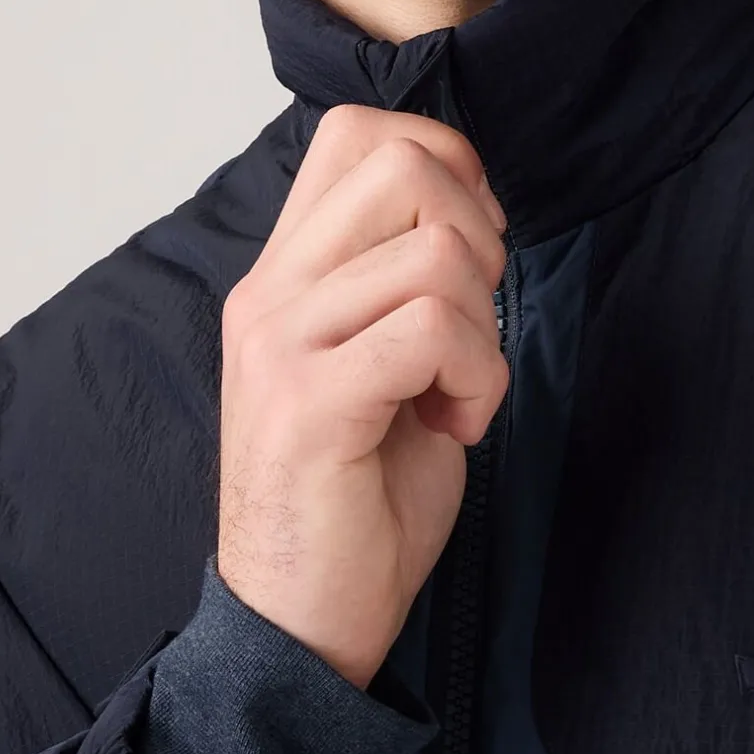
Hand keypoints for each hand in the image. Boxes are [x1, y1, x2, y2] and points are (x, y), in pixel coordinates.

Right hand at [215, 103, 509, 688]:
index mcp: (285, 272)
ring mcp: (282, 344)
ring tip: (455, 394)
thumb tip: (473, 210)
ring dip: (482, 330)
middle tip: (471, 319)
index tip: (471, 249)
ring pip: (435, 254)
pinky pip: (433, 331)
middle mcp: (271, 292)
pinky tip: (455, 426)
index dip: (445, 160)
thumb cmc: (359, 493)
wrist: (302, 622)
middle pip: (402, 165)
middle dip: (477, 234)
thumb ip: (402, 277)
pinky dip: (478, 378)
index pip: (355, 130)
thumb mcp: (379, 357)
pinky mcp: (311, 403)